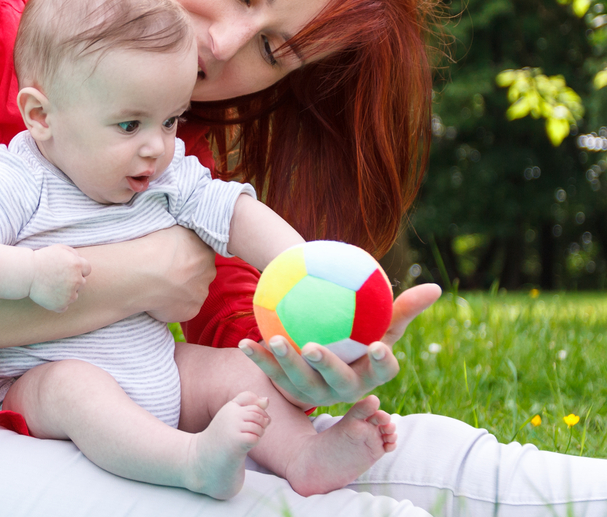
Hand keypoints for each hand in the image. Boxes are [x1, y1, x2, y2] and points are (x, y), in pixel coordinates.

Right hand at [28, 244, 91, 311]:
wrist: (26, 273)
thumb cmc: (42, 259)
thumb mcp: (59, 248)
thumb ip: (73, 253)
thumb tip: (80, 260)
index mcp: (77, 265)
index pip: (87, 270)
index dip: (78, 269)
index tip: (67, 270)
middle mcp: (76, 280)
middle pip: (81, 283)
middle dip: (72, 281)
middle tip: (58, 278)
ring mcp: (69, 294)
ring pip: (74, 295)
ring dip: (67, 292)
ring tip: (52, 286)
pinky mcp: (61, 305)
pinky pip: (64, 306)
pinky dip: (58, 302)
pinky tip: (50, 295)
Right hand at [141, 226, 215, 322]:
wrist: (145, 273)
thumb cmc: (156, 247)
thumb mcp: (176, 230)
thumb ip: (187, 238)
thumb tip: (186, 242)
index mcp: (206, 251)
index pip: (202, 254)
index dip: (188, 257)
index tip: (174, 258)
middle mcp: (209, 273)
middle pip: (200, 274)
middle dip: (187, 275)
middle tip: (167, 273)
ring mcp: (201, 293)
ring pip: (193, 293)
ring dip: (181, 291)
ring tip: (160, 287)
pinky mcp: (192, 311)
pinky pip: (184, 308)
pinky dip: (174, 305)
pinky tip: (159, 299)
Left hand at [238, 283, 440, 407]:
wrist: (317, 350)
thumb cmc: (357, 333)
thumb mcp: (378, 322)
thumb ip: (402, 308)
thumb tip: (437, 287)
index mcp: (370, 375)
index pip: (382, 372)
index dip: (382, 362)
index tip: (379, 345)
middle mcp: (343, 390)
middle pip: (338, 382)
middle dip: (326, 367)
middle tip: (312, 346)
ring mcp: (313, 393)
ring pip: (299, 382)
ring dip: (284, 362)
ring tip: (273, 339)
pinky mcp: (286, 390)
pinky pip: (269, 373)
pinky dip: (257, 358)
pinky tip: (243, 341)